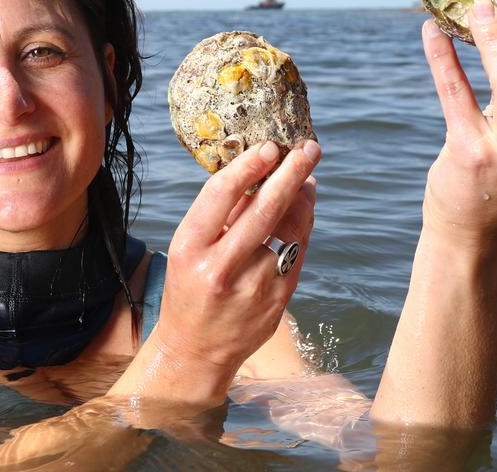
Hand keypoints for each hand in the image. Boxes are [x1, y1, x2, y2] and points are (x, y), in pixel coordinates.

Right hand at [153, 140, 319, 380]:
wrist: (196, 350)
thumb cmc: (189, 288)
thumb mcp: (189, 250)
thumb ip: (220, 217)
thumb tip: (260, 173)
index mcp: (190, 249)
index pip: (221, 196)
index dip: (248, 167)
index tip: (269, 146)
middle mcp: (221, 269)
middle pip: (264, 210)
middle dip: (291, 174)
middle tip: (307, 149)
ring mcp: (254, 288)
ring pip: (290, 231)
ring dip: (303, 198)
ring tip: (307, 176)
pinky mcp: (278, 301)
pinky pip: (298, 252)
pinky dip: (304, 225)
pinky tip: (304, 208)